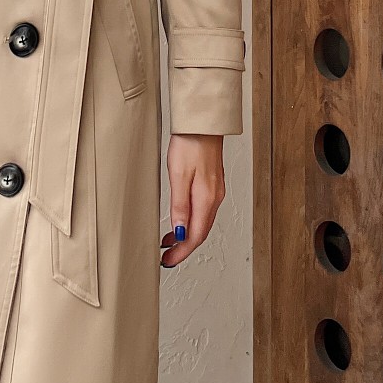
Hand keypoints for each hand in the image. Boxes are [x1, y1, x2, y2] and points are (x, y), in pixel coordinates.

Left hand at [160, 132, 225, 267]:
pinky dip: (191, 221)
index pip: (196, 236)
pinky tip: (180, 220)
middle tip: (167, 258)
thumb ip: (180, 206)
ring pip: (202, 222)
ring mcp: (215, 191)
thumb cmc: (190, 143)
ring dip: (187, 236)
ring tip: (169, 243)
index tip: (168, 261)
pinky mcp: (212, 184)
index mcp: (207, 198)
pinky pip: (203, 211)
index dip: (182, 252)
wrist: (203, 121)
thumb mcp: (178, 175)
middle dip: (184, 248)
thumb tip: (180, 233)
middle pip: (201, 232)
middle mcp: (215, 198)